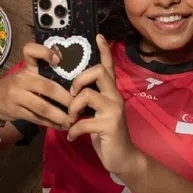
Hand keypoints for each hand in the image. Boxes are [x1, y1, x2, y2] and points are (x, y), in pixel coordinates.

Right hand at [0, 42, 74, 130]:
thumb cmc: (18, 83)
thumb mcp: (27, 72)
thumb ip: (45, 71)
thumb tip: (77, 75)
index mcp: (28, 67)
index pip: (30, 52)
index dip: (44, 53)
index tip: (59, 60)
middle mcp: (22, 80)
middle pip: (48, 87)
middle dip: (66, 98)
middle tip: (80, 105)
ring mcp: (17, 96)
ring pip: (42, 107)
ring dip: (60, 116)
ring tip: (73, 120)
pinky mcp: (15, 111)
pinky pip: (36, 118)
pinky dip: (51, 123)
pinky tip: (62, 126)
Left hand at [65, 35, 138, 177]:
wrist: (122, 157)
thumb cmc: (106, 134)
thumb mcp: (98, 114)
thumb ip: (91, 102)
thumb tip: (72, 94)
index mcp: (111, 92)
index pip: (109, 66)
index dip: (104, 51)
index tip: (98, 36)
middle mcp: (115, 96)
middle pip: (99, 72)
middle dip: (79, 80)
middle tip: (71, 95)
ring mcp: (113, 110)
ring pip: (88, 95)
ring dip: (72, 108)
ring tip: (70, 120)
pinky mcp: (109, 125)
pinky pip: (83, 122)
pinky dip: (73, 131)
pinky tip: (73, 137)